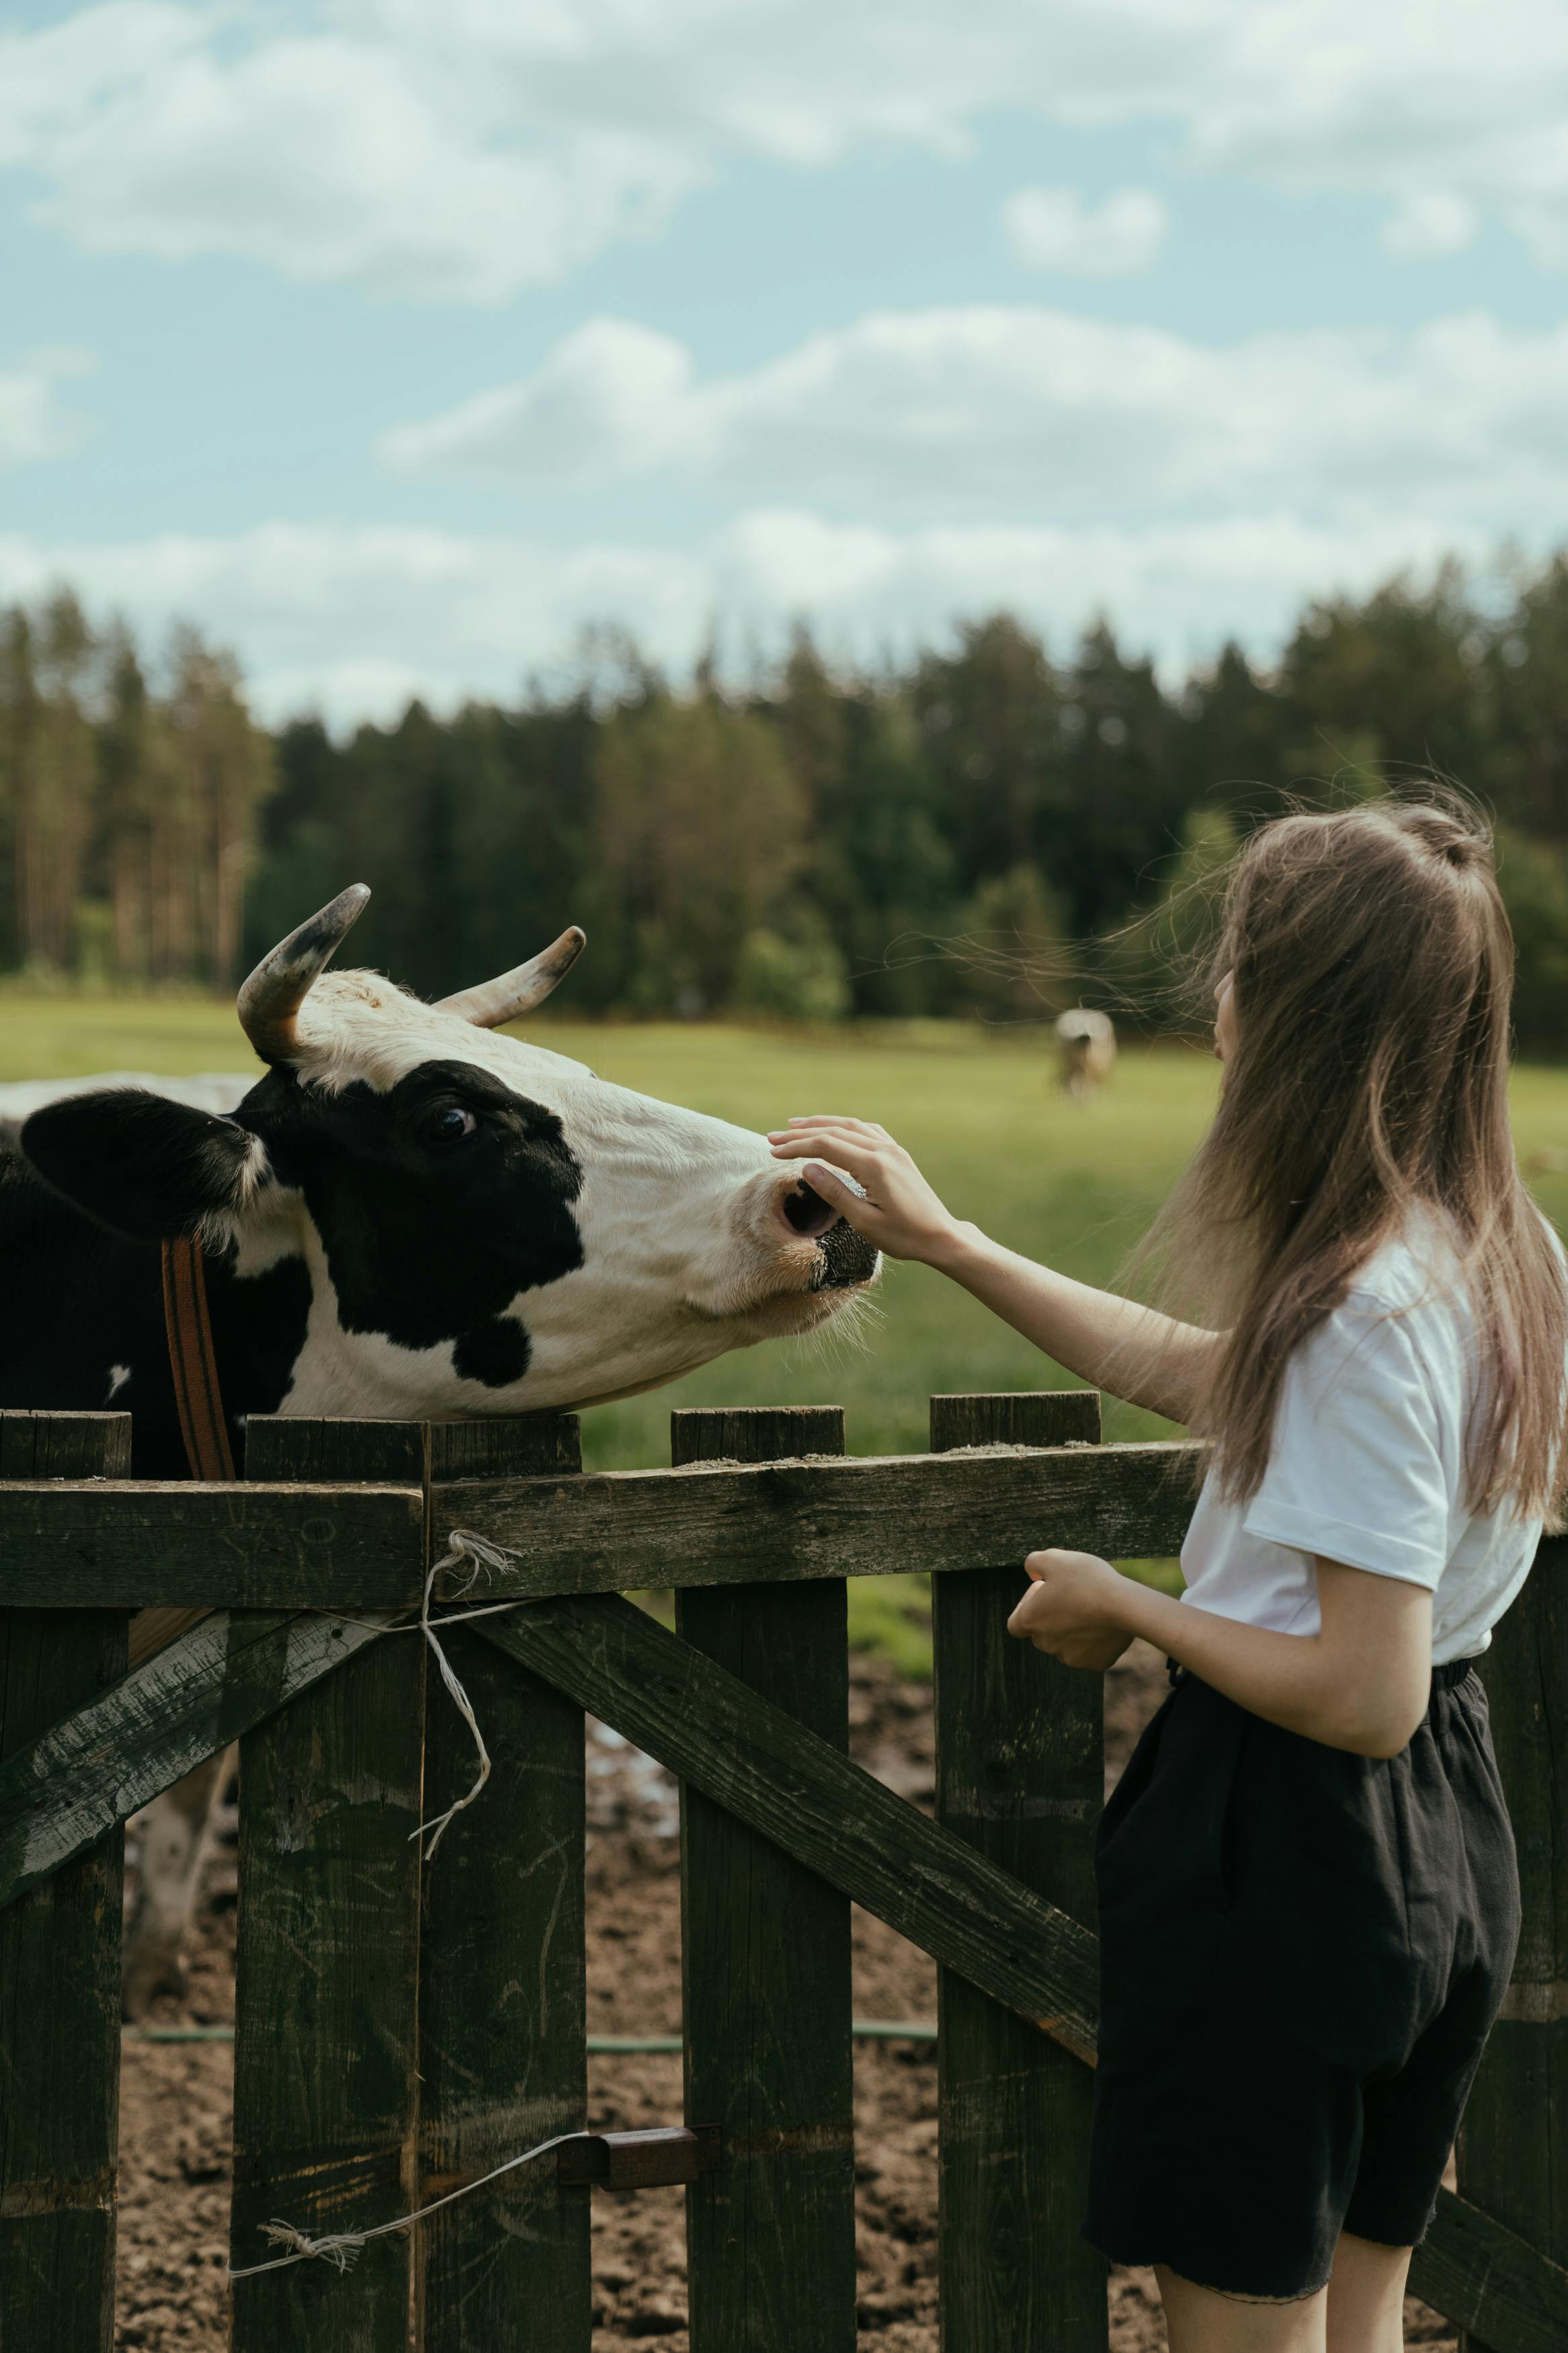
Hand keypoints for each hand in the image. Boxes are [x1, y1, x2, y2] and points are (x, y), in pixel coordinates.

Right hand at [765, 1116, 965, 1263]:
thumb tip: (807, 1168)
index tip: (773, 1152)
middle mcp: (884, 1150)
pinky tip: (833, 1129)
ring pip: (851, 1126)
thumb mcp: (864, 1221)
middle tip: (773, 1138)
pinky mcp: (898, 1154)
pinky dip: (844, 1126)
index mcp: (874, 1166)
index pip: (826, 1146)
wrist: (940, 1236)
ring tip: (795, 1125)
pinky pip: (867, 1130)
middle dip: (801, 1133)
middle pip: (834, 1131)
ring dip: (821, 1124)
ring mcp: (893, 1149)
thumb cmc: (903, 1236)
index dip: (796, 1147)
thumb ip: (834, 1192)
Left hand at [1006, 1548, 1133, 1670]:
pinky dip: (1093, 1640)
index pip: (1015, 1624)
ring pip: (1065, 1644)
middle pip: (1041, 1634)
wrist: (1124, 1605)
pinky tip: (1105, 1622)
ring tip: (1090, 1607)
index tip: (1045, 1592)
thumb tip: (1032, 1571)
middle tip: (1070, 1596)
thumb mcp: (1054, 1558)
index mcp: (1030, 1621)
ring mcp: (1072, 1657)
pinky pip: (1090, 1651)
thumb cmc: (1085, 1580)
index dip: (1027, 1607)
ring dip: (1071, 1629)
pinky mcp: (1096, 1663)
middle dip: (1051, 1617)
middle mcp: (1046, 1644)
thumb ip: (1034, 1562)